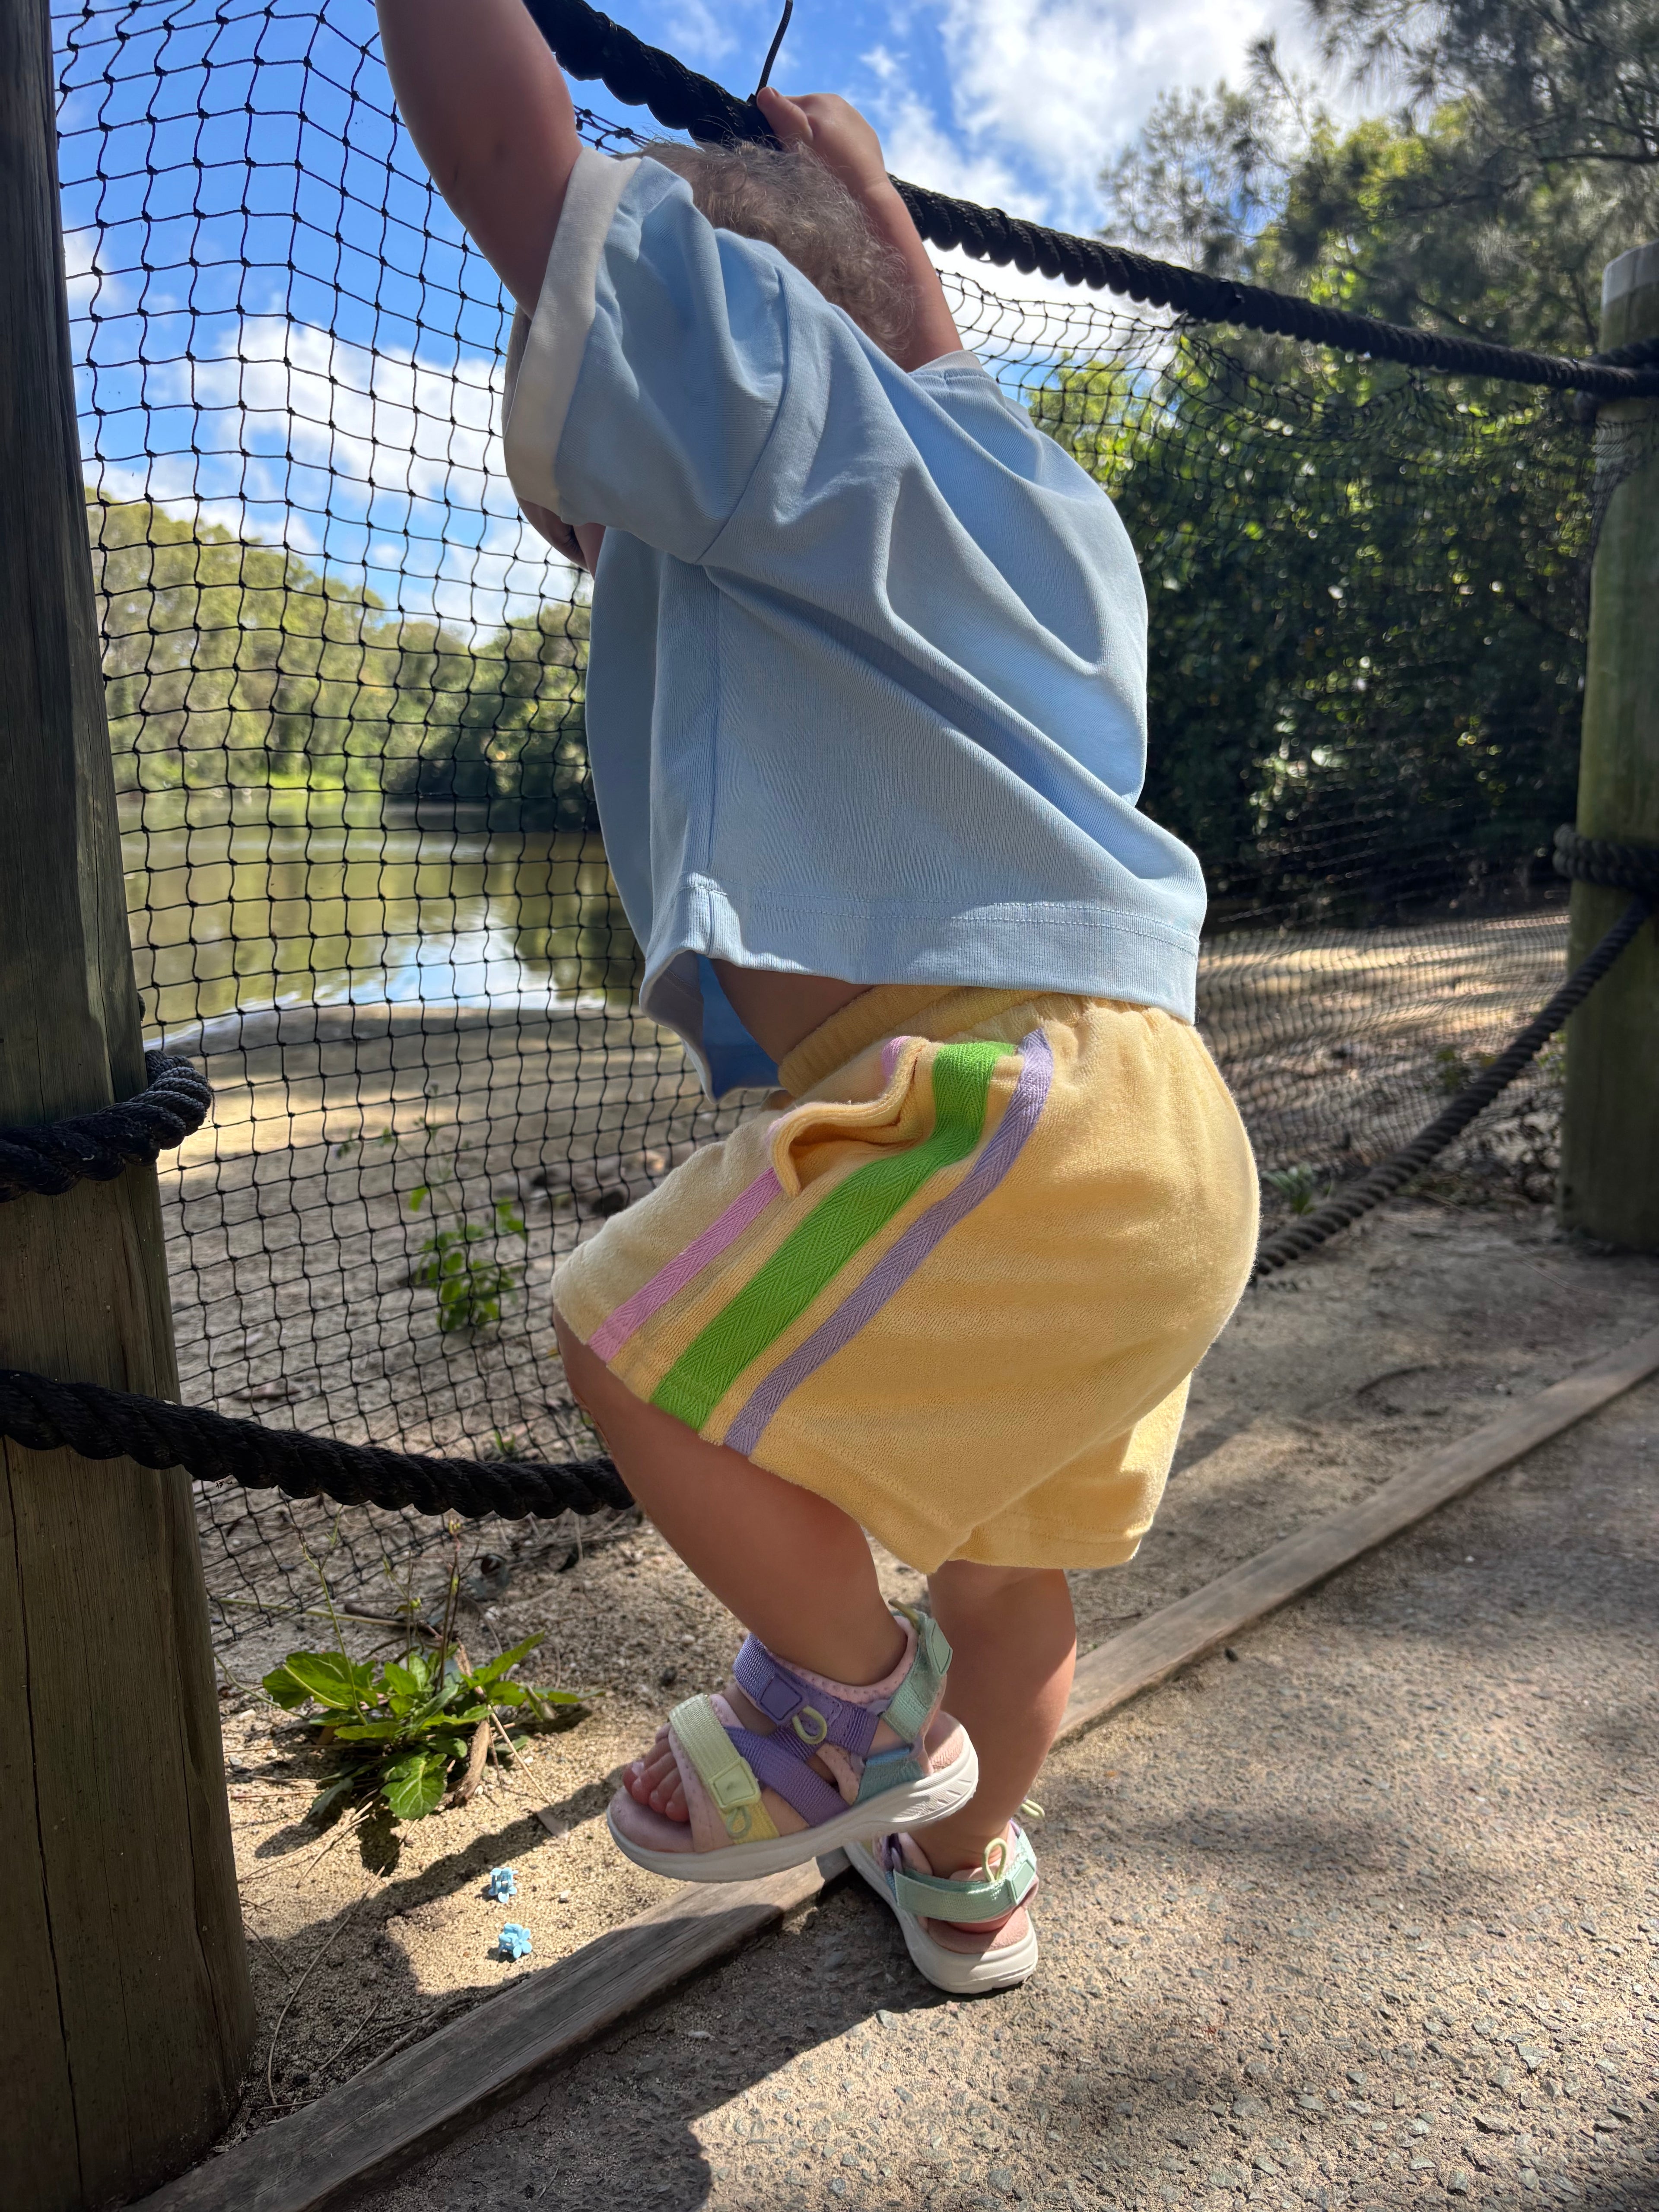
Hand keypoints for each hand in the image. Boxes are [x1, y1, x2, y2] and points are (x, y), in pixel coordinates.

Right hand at [756, 87, 888, 201]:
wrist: (868, 198)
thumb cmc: (828, 172)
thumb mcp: (799, 144)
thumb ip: (783, 115)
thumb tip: (765, 93)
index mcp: (818, 100)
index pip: (782, 106)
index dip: (775, 128)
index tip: (781, 151)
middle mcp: (838, 102)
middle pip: (803, 116)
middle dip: (797, 135)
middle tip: (801, 162)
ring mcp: (855, 118)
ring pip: (822, 126)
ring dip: (815, 142)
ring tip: (819, 167)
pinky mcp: (866, 137)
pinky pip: (840, 137)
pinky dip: (834, 149)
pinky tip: (836, 167)